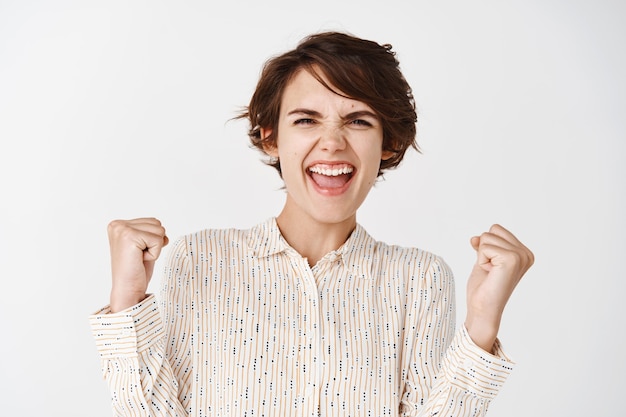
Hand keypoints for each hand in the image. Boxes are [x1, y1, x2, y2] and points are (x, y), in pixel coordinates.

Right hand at [107, 218, 168, 312]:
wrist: (127, 289)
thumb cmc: (136, 270)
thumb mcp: (144, 246)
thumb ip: (151, 233)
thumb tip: (163, 230)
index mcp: (119, 225)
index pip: (153, 221)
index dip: (153, 240)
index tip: (138, 253)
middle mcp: (117, 225)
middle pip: (157, 224)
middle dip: (155, 242)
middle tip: (139, 256)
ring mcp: (122, 229)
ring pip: (159, 231)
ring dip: (154, 248)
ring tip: (139, 258)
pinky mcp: (129, 237)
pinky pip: (158, 240)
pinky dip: (154, 253)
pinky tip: (140, 260)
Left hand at [464, 224, 533, 351]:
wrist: (482, 309)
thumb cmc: (484, 288)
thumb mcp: (484, 260)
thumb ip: (484, 245)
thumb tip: (475, 238)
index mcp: (524, 253)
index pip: (496, 229)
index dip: (486, 246)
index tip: (492, 266)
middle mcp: (526, 254)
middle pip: (493, 229)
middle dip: (484, 248)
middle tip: (490, 270)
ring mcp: (520, 256)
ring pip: (487, 236)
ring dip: (482, 255)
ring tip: (490, 273)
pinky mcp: (512, 259)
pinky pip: (484, 246)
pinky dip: (481, 259)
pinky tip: (489, 273)